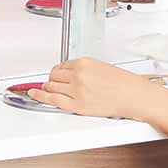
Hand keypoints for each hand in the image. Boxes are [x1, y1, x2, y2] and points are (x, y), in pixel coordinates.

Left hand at [28, 57, 161, 119]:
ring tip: (47, 90)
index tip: (56, 76)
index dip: (58, 72)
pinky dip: (40, 96)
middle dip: (52, 80)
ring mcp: (77, 90)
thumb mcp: (101, 67)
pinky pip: (52, 99)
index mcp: (84, 62)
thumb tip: (69, 74)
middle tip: (53, 84)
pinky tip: (34, 94)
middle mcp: (79, 74)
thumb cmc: (123, 83)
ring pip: (51, 87)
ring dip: (47, 88)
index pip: (61, 66)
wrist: (133, 96)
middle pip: (53, 76)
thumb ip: (83, 69)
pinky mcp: (77, 105)